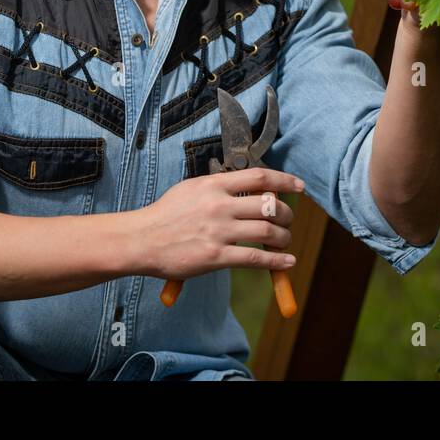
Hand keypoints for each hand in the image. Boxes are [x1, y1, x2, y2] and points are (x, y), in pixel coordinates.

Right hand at [135, 167, 300, 279]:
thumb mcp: (191, 189)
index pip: (259, 177)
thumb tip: (248, 189)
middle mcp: (219, 205)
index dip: (284, 181)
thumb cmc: (165, 215)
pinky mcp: (215, 257)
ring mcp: (218, 232)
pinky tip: (287, 261)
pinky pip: (255, 258)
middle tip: (289, 220)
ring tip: (285, 241)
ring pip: (267, 231)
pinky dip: (276, 261)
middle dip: (287, 214)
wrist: (141, 240)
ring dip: (284, 238)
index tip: (299, 186)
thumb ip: (219, 188)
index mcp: (214, 185)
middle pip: (269, 205)